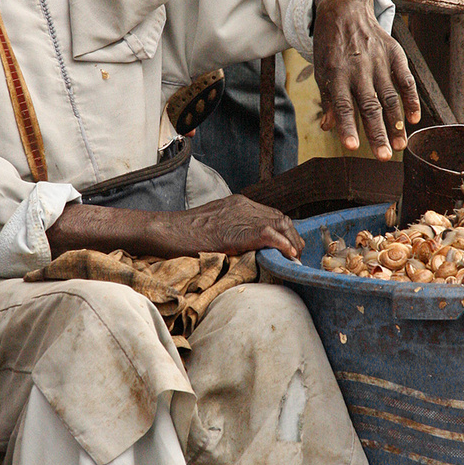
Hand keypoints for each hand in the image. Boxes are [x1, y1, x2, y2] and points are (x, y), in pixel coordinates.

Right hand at [48, 195, 303, 260]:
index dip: (284, 232)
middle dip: (293, 238)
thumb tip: (243, 251)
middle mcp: (244, 205)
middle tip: (297, 257)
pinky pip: (270, 235)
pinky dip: (283, 246)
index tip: (290, 248)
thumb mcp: (211, 229)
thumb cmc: (181, 235)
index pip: (271, 215)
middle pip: (281, 218)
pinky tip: (289, 258)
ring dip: (291, 243)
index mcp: (238, 203)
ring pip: (280, 225)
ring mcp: (242, 214)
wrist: (166, 230)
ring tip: (295, 260)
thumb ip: (230, 233)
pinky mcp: (238, 228)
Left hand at [312, 0, 419, 159]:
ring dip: (396, 123)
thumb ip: (328, 100)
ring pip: (390, 97)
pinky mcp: (394, 53)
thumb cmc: (331, 48)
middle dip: (377, 133)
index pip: (341, 106)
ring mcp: (378, 60)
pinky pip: (405, 79)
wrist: (345, 10)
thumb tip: (328, 127)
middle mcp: (358, 68)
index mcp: (336, 74)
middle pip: (369, 106)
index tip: (352, 148)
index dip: (347, 127)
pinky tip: (414, 119)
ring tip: (401, 146)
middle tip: (384, 157)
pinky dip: (411, 99)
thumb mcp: (322, 72)